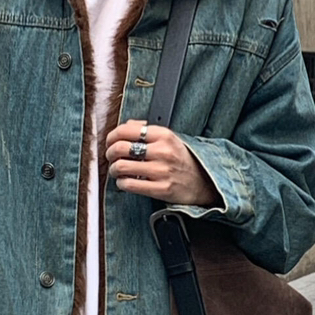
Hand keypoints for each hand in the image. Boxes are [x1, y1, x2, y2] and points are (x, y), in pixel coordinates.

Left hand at [105, 120, 220, 206]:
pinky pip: (129, 184)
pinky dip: (122, 183)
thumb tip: (125, 126)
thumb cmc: (183, 160)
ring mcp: (162, 171)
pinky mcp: (160, 189)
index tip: (110, 142)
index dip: (112, 136)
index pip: (126, 130)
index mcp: (164, 135)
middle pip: (120, 148)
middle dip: (109, 153)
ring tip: (118, 170)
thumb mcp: (169, 138)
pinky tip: (126, 181)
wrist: (204, 182)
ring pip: (121, 167)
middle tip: (111, 157)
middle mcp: (162, 151)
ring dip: (114, 169)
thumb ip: (146, 130)